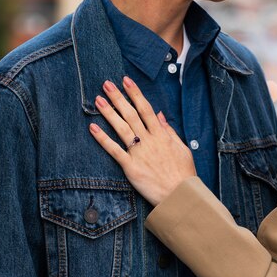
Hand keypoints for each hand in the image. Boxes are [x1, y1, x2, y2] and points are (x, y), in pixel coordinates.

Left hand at [89, 76, 196, 205]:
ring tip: (98, 100)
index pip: (146, 109)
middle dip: (118, 98)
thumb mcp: (182, 148)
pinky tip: (93, 128)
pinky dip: (103, 139)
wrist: (180, 196)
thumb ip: (169, 131)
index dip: (135, 93)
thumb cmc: (183, 174)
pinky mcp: (130, 167)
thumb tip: (160, 114)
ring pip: (121, 128)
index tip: (126, 81)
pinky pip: (114, 150)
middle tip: (106, 84)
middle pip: (131, 114)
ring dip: (109, 113)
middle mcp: (149, 141)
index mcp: (161, 135)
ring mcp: (139, 153)